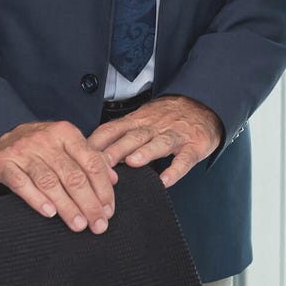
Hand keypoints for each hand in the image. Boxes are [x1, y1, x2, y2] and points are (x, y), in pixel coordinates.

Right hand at [0, 121, 116, 232]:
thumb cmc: (38, 147)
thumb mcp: (65, 146)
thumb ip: (89, 160)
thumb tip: (113, 179)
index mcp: (66, 133)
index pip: (91, 162)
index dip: (103, 189)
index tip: (108, 210)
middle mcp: (45, 139)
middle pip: (73, 176)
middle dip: (89, 203)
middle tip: (98, 225)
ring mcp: (22, 151)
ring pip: (50, 182)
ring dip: (67, 206)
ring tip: (78, 225)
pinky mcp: (2, 163)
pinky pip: (21, 183)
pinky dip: (36, 199)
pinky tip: (49, 213)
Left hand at [88, 95, 222, 189]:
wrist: (205, 104)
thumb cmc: (169, 117)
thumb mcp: (143, 118)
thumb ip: (121, 134)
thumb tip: (91, 153)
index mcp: (139, 120)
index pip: (113, 129)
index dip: (97, 142)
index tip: (81, 156)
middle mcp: (155, 126)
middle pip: (133, 137)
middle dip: (116, 150)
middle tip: (100, 164)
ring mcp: (176, 135)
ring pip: (160, 143)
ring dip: (146, 152)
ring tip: (133, 163)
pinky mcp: (195, 145)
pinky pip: (185, 158)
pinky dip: (175, 170)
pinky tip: (166, 181)